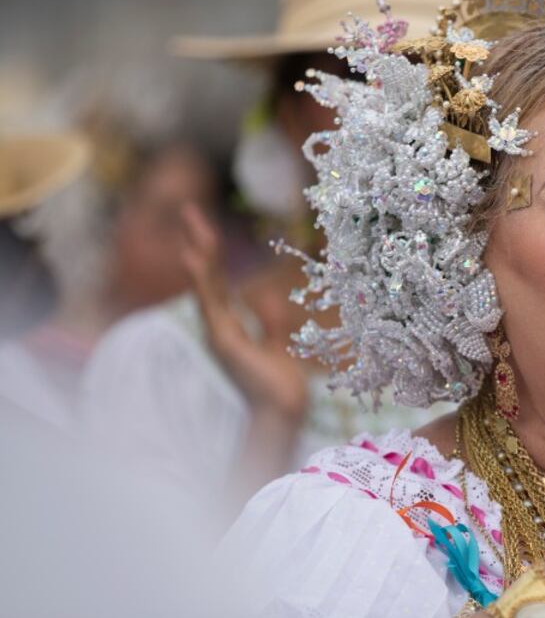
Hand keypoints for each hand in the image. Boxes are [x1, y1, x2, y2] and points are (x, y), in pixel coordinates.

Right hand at [179, 203, 307, 419]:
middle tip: (188, 207)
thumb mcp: (278, 342)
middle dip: (199, 240)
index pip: (217, 278)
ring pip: (205, 282)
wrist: (282, 409)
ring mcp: (216, 331)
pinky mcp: (222, 339)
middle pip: (207, 274)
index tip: (202, 225)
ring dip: (198, 250)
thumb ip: (270, 321)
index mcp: (229, 323)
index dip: (211, 251)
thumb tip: (264, 297)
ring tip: (191, 221)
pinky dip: (200, 277)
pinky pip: (209, 301)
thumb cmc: (280, 382)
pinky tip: (191, 255)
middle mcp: (218, 324)